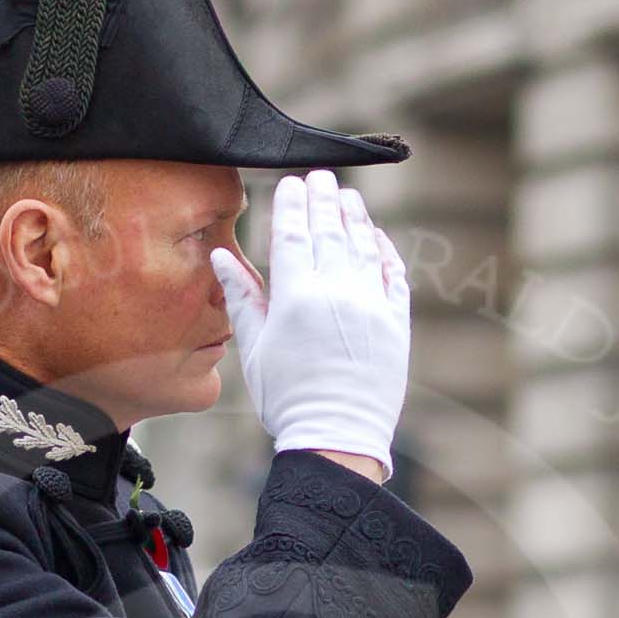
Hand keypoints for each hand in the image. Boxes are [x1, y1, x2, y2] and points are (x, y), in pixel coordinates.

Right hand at [210, 171, 410, 478]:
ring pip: (365, 246)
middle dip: (324, 199)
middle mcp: (338, 293)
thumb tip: (221, 257)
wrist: (336, 440)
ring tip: (348, 197)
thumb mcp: (254, 351)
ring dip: (356, 217)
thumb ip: (242, 298)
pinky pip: (394, 275)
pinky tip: (377, 238)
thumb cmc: (287, 400)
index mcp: (297, 298)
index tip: (290, 185)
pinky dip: (385, 251)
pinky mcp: (397, 323)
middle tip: (321, 178)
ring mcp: (372, 306)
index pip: (294, 236)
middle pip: (331, 232)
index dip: (291, 206)